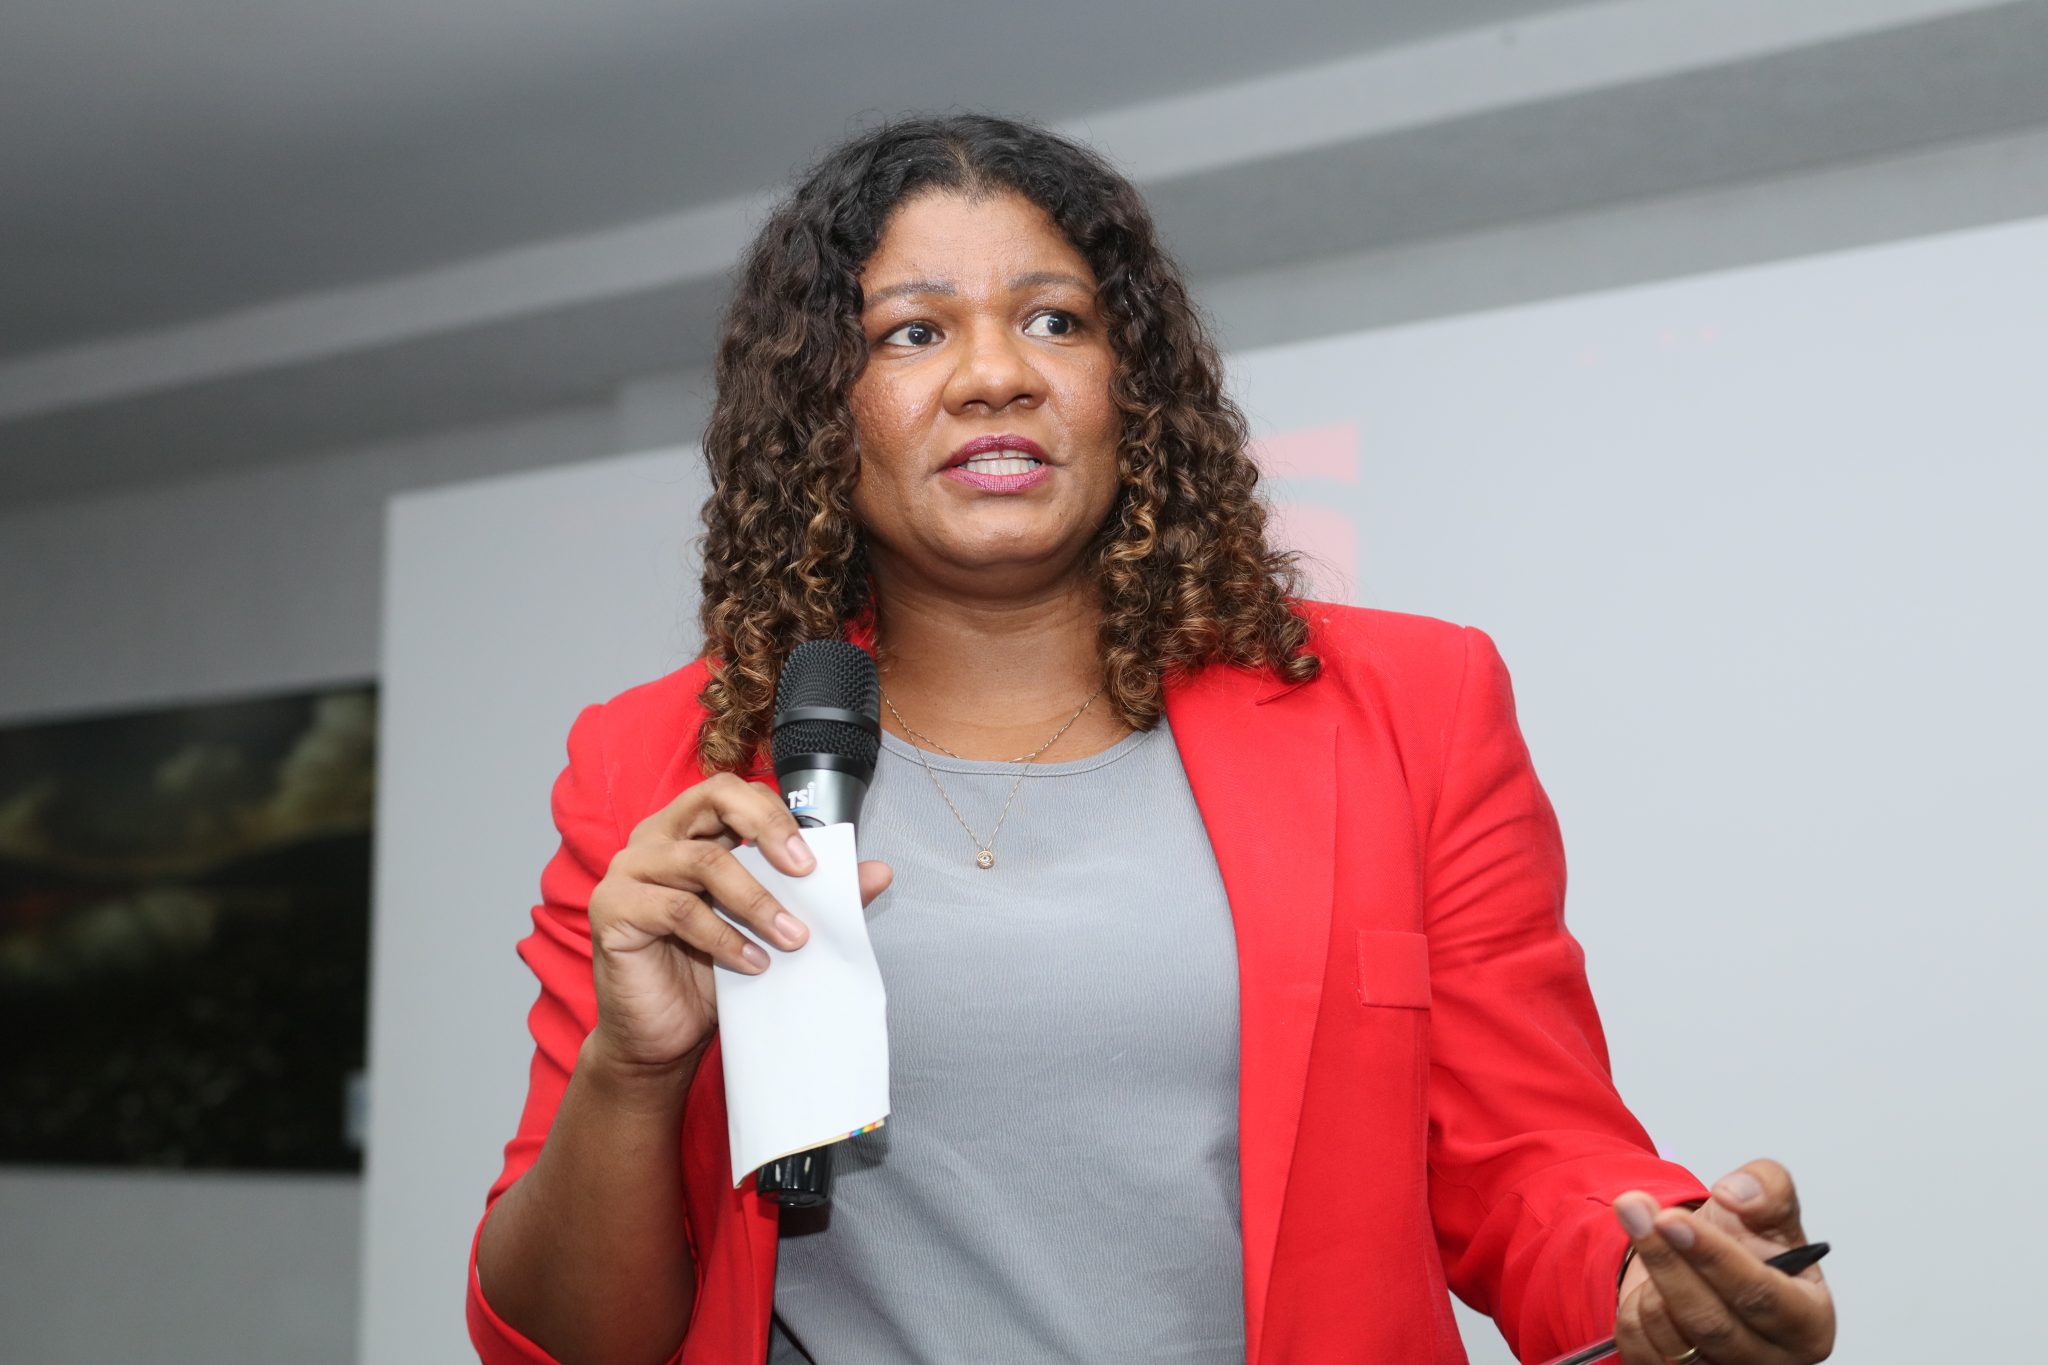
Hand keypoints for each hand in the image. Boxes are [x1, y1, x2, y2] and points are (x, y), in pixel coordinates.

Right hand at [584, 771, 892, 1075]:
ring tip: (791, 938)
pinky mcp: (613, 909)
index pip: (735, 792)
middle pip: (713, 798)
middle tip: (805, 872)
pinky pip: (679, 911)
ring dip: (757, 901)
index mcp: (690, 829)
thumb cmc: (708, 974)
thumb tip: (878, 871)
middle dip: (768, 829)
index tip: (815, 862)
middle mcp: (656, 838)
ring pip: (704, 863)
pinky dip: (725, 937)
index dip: (777, 816)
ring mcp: (629, 870)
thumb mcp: (768, 929)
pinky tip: (752, 963)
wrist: (661, 1038)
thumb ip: (815, 897)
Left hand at [1611, 1159, 1832, 1363]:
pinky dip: (1633, 1308)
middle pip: (1709, 1321)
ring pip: (1669, 1337)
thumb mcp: (1770, 1207)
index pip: (1760, 1295)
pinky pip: (1639, 1349)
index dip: (1712, 1256)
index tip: (1671, 1218)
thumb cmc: (1749, 1246)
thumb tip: (1735, 1193)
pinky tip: (1650, 1287)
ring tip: (1657, 1245)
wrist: (1710, 1271)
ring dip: (1649, 1279)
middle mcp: (1769, 1361)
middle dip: (1664, 1259)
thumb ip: (1768, 1187)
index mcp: (1808, 1323)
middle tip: (1631, 1206)